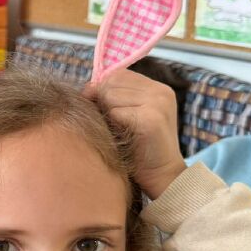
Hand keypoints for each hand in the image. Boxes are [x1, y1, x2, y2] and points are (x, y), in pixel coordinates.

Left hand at [88, 69, 185, 199]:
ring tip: (119, 132)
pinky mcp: (151, 119)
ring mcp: (157, 104)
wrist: (162, 177)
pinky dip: (112, 126)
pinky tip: (123, 138)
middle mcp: (160, 92)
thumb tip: (87, 87)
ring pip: (110, 96)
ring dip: (106, 115)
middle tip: (110, 124)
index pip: (118, 74)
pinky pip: (115, 113)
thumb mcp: (130, 117)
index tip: (99, 107)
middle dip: (101, 101)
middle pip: (111, 82)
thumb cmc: (140, 149)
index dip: (102, 88)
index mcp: (158, 89)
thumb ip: (115, 99)